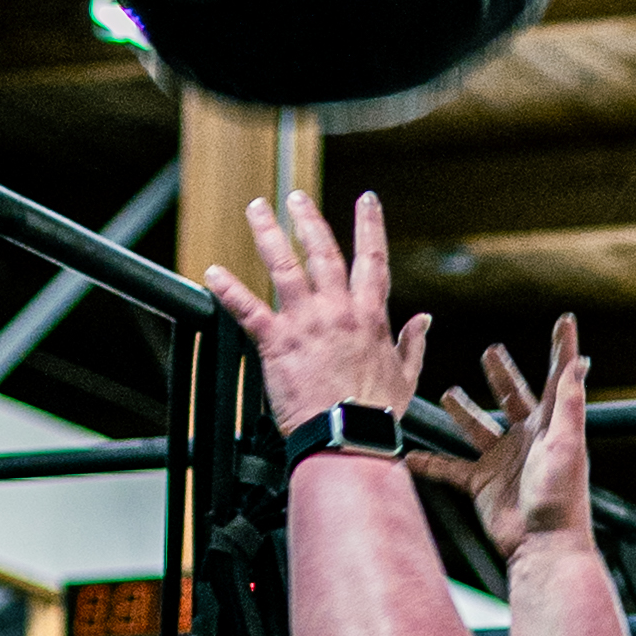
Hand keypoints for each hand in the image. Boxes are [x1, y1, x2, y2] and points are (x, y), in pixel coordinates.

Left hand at [203, 187, 428, 439]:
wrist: (347, 438)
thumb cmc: (374, 416)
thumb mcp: (405, 376)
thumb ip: (412, 343)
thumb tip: (423, 320)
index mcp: (370, 316)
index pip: (373, 259)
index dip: (370, 225)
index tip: (366, 200)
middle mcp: (338, 310)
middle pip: (323, 252)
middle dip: (309, 220)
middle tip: (296, 197)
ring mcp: (306, 323)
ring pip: (285, 266)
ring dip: (268, 234)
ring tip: (256, 209)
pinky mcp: (277, 342)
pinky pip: (248, 309)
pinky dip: (229, 289)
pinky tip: (213, 273)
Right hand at [430, 322, 591, 559]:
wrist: (542, 546)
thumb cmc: (561, 497)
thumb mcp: (566, 445)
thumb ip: (569, 404)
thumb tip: (578, 364)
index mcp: (550, 425)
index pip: (556, 378)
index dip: (560, 348)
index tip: (565, 320)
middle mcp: (526, 439)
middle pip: (511, 397)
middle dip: (501, 374)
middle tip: (490, 352)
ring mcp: (501, 461)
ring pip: (476, 428)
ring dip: (461, 411)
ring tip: (448, 394)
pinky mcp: (481, 484)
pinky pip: (450, 467)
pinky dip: (430, 462)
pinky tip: (410, 453)